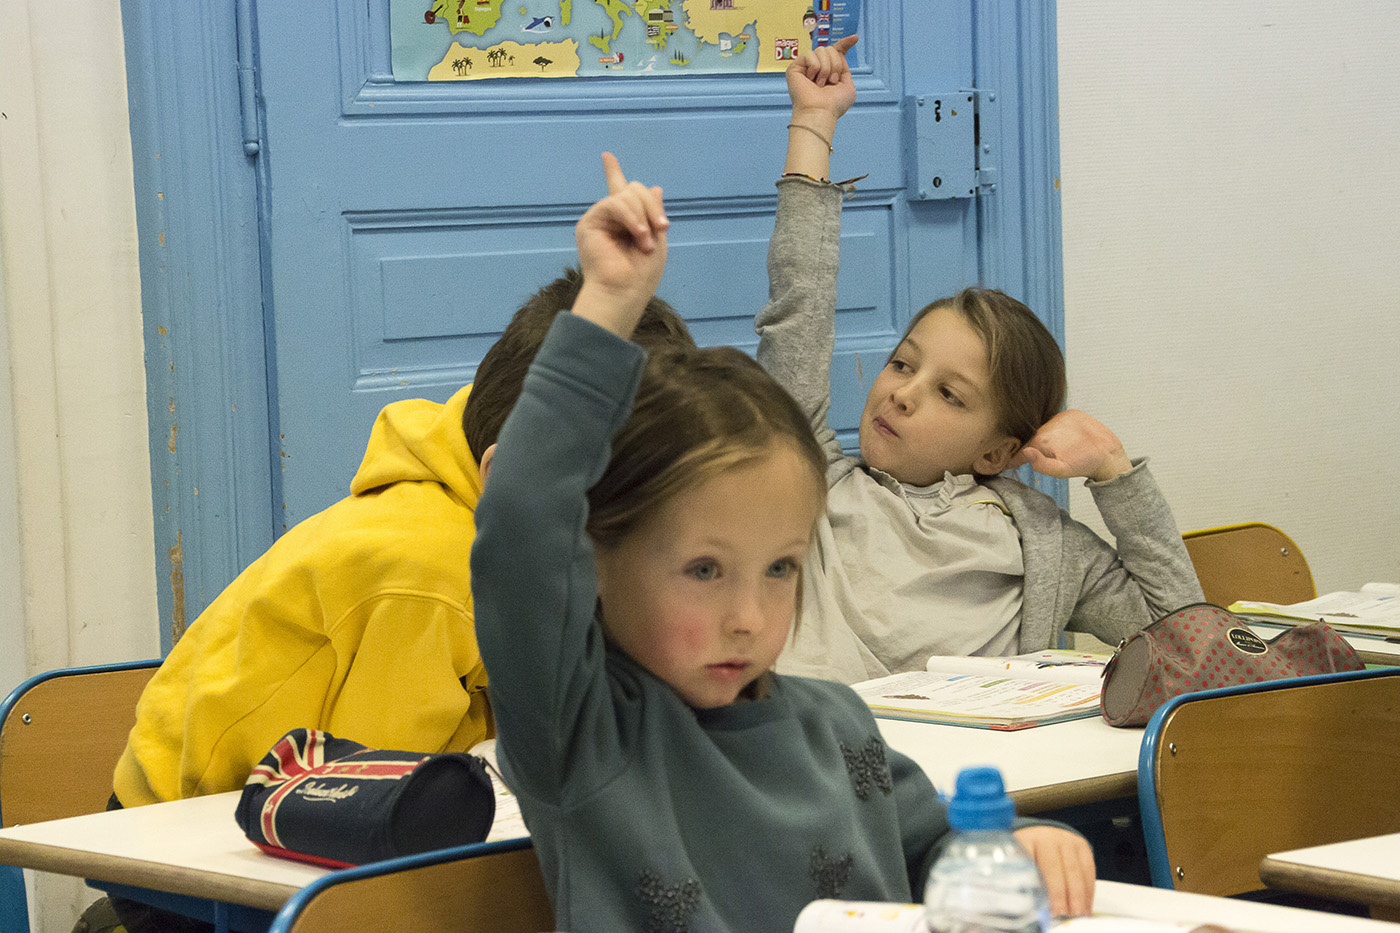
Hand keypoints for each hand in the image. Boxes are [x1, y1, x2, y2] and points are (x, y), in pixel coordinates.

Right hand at [573, 152, 668, 336]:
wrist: (624, 292)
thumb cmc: (641, 274)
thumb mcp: (657, 239)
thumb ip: (653, 213)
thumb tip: (655, 187)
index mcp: (625, 222)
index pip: (621, 192)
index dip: (613, 172)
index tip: (606, 156)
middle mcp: (610, 218)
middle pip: (634, 189)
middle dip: (652, 206)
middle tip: (662, 229)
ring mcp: (599, 219)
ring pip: (626, 195)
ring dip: (643, 216)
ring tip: (646, 242)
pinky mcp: (589, 222)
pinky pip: (614, 204)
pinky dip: (631, 217)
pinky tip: (638, 235)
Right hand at [786, 35, 857, 129]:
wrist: (821, 111)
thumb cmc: (834, 105)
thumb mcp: (847, 86)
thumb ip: (844, 69)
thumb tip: (840, 51)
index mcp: (829, 72)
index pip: (836, 52)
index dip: (845, 43)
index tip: (855, 38)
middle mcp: (817, 68)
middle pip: (830, 49)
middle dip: (835, 65)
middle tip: (831, 82)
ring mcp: (806, 67)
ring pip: (821, 50)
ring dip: (826, 69)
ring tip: (820, 84)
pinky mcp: (795, 67)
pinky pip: (809, 55)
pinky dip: (814, 68)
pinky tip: (811, 81)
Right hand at [1007, 409, 1132, 482]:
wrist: (1108, 453)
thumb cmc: (1083, 464)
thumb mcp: (1061, 471)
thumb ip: (1040, 464)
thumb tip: (1025, 452)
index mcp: (1042, 439)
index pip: (1021, 448)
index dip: (1017, 457)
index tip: (1019, 464)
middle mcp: (1048, 425)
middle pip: (1033, 438)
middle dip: (1037, 447)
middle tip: (1052, 456)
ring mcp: (1060, 416)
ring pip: (1045, 429)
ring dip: (1048, 437)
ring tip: (1062, 447)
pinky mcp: (1071, 413)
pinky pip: (1057, 421)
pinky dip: (1059, 429)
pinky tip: (1068, 438)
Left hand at [1014, 826, 1094, 917]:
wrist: (1044, 835)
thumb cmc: (1029, 857)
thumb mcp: (1019, 864)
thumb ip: (1023, 881)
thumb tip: (1032, 908)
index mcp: (1024, 841)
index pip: (1029, 864)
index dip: (1036, 886)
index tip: (1040, 907)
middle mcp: (1045, 837)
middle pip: (1052, 867)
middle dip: (1059, 894)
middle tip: (1061, 914)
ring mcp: (1065, 839)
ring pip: (1073, 870)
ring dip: (1077, 896)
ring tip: (1076, 914)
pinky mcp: (1082, 845)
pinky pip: (1088, 870)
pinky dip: (1088, 891)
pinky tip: (1086, 906)